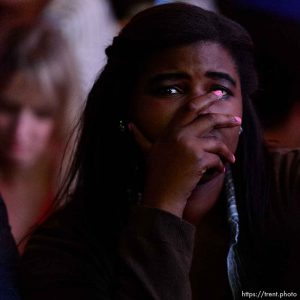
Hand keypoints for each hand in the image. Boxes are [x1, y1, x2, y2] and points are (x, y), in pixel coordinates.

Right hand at [129, 91, 240, 217]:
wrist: (161, 194)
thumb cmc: (155, 173)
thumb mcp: (147, 151)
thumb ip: (140, 137)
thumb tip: (129, 126)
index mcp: (170, 131)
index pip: (190, 108)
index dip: (205, 98)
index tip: (218, 93)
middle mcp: (180, 135)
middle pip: (208, 119)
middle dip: (226, 119)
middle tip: (237, 121)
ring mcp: (190, 146)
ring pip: (216, 142)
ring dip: (225, 152)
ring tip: (230, 159)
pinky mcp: (198, 160)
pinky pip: (216, 160)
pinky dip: (219, 166)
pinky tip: (216, 172)